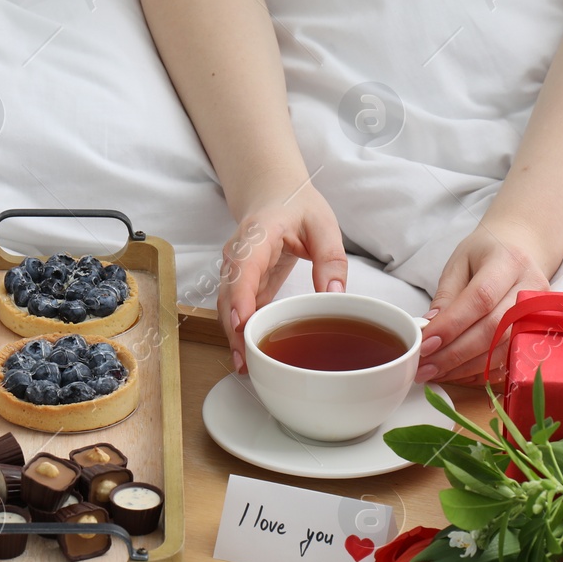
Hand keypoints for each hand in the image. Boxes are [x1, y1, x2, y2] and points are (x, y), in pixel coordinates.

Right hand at [218, 182, 347, 372]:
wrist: (273, 194)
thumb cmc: (296, 206)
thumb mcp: (323, 225)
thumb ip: (331, 258)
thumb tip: (335, 295)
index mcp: (257, 234)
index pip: (243, 266)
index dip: (240, 296)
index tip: (242, 322)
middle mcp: (238, 254)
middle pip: (229, 294)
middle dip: (234, 328)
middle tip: (246, 360)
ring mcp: (235, 271)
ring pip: (227, 305)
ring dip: (233, 335)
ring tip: (245, 367)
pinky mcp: (241, 285)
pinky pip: (236, 309)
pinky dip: (240, 332)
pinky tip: (249, 356)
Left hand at [417, 217, 555, 385]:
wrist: (520, 251)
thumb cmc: (486, 255)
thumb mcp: (459, 264)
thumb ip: (446, 295)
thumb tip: (430, 328)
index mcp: (509, 262)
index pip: (480, 298)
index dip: (452, 324)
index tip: (425, 343)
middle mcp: (531, 288)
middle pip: (494, 329)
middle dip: (455, 353)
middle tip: (424, 366)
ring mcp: (540, 313)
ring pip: (502, 349)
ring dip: (465, 367)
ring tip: (435, 372)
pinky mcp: (538, 332)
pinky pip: (508, 360)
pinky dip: (480, 371)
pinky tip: (457, 373)